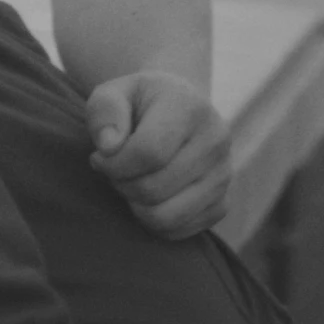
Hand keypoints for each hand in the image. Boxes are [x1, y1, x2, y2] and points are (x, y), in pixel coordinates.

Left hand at [85, 71, 231, 238]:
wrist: (175, 110)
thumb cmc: (136, 104)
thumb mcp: (112, 92)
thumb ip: (104, 111)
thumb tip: (109, 147)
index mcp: (190, 107)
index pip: (148, 153)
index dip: (113, 164)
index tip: (99, 157)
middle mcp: (216, 140)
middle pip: (153, 189)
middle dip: (121, 185)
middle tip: (114, 170)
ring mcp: (224, 175)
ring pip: (165, 216)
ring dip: (135, 206)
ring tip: (130, 182)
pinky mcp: (222, 204)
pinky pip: (177, 231)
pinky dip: (152, 222)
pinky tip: (147, 196)